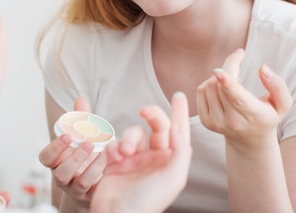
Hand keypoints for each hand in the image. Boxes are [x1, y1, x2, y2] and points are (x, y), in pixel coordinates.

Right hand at [38, 97, 107, 203]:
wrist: (97, 175)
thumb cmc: (86, 152)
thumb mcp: (83, 135)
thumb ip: (81, 119)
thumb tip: (80, 99)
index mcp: (56, 160)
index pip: (46, 157)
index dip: (54, 147)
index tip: (67, 136)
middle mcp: (63, 176)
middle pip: (60, 172)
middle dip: (73, 157)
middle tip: (87, 142)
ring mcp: (75, 188)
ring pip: (77, 183)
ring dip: (89, 166)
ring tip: (101, 151)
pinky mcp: (90, 194)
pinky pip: (93, 188)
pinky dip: (100, 174)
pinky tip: (109, 161)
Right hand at [90, 92, 191, 212]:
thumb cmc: (147, 201)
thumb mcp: (174, 176)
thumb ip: (180, 150)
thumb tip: (179, 127)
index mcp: (170, 162)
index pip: (178, 132)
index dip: (179, 113)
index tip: (178, 95)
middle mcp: (154, 159)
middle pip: (156, 126)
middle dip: (152, 115)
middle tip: (144, 110)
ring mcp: (134, 160)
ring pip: (134, 132)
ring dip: (129, 137)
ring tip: (124, 152)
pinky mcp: (115, 163)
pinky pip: (115, 143)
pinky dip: (115, 146)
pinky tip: (114, 159)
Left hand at [196, 49, 292, 149]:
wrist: (250, 140)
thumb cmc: (267, 116)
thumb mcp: (282, 104)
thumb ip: (278, 86)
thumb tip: (263, 68)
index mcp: (254, 116)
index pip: (238, 98)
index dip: (228, 83)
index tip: (219, 71)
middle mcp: (233, 122)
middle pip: (221, 86)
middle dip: (229, 66)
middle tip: (240, 57)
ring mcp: (217, 123)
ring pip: (210, 85)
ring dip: (221, 76)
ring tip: (234, 83)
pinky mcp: (205, 121)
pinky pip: (201, 90)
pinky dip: (211, 84)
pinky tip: (223, 91)